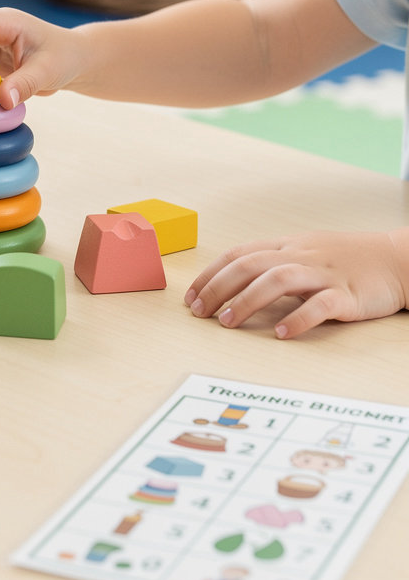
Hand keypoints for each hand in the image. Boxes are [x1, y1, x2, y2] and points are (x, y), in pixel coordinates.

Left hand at [185, 230, 408, 337]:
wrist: (398, 259)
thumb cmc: (346, 259)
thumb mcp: (303, 252)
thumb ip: (271, 264)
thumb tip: (230, 283)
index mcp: (286, 246)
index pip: (238, 255)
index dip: (210, 275)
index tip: (190, 296)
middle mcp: (300, 255)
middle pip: (250, 265)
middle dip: (218, 288)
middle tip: (198, 312)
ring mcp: (324, 274)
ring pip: (278, 280)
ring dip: (247, 301)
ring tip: (227, 322)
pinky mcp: (348, 294)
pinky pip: (320, 304)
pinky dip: (298, 318)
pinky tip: (281, 333)